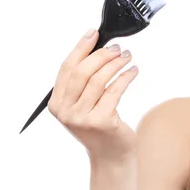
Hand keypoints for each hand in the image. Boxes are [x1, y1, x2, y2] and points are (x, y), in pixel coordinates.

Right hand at [48, 29, 138, 164]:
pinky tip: (133, 71)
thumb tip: (96, 49)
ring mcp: (82, 117)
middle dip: (101, 55)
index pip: (67, 68)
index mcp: (57, 103)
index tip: (93, 33)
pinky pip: (114, 91)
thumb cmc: (99, 127)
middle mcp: (65, 111)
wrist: (111, 156)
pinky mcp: (101, 121)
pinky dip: (125, 77)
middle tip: (117, 48)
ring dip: (115, 64)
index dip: (81, 48)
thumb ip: (84, 83)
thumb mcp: (84, 105)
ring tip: (127, 57)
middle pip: (82, 72)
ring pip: (99, 80)